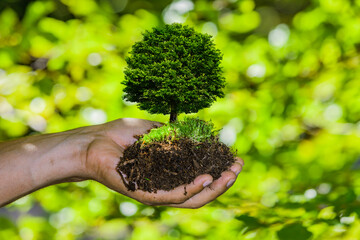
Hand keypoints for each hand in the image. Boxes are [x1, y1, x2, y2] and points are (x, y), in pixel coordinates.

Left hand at [84, 118, 243, 207]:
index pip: (199, 177)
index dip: (219, 170)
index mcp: (168, 173)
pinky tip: (206, 179)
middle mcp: (164, 186)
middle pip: (200, 192)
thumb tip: (200, 136)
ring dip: (213, 188)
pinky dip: (191, 189)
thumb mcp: (154, 130)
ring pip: (190, 199)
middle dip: (223, 182)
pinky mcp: (143, 194)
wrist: (92, 141)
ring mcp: (154, 192)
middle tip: (238, 169)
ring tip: (229, 176)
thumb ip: (176, 136)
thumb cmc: (119, 135)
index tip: (235, 159)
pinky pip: (171, 196)